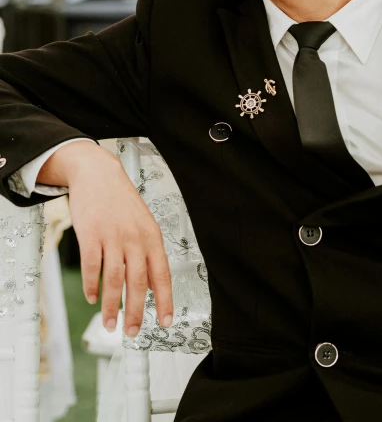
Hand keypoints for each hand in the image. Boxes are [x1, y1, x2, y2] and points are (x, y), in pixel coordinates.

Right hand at [48, 142, 172, 336]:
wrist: (97, 173)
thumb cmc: (120, 200)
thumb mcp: (143, 223)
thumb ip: (147, 253)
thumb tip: (152, 285)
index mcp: (152, 236)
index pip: (162, 274)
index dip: (165, 300)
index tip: (166, 321)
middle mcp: (135, 237)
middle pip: (138, 282)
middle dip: (136, 311)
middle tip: (132, 331)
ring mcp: (112, 236)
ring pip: (114, 279)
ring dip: (111, 305)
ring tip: (110, 323)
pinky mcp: (91, 235)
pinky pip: (93, 267)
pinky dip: (92, 286)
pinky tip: (92, 297)